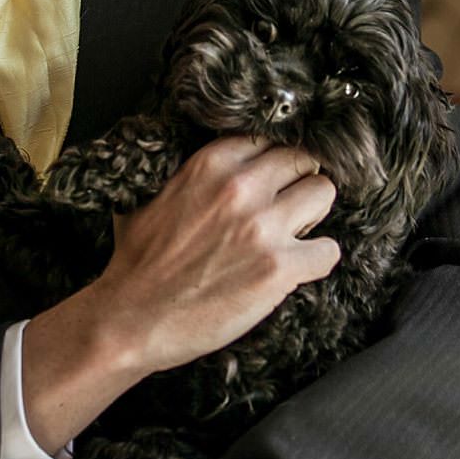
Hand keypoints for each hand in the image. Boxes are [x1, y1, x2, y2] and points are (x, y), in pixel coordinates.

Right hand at [94, 136, 341, 375]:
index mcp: (207, 165)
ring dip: (312, 215)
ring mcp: (262, 227)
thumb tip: (199, 166)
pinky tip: (293, 269)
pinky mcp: (279, 268)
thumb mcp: (147, 199)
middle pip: (301, 160)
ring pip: (323, 193)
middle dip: (296, 182)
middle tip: (283, 208)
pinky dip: (316, 260)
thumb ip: (182, 176)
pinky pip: (328, 250)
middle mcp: (239, 188)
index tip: (268, 179)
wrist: (131, 319)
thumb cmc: (135, 264)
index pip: (265, 139)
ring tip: (291, 235)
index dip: (269, 161)